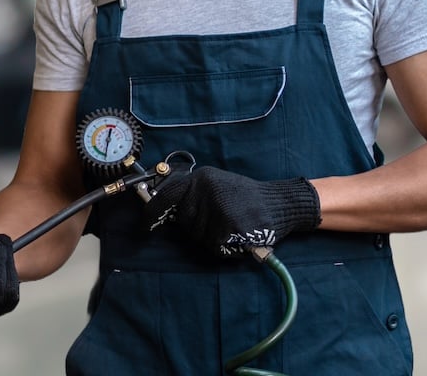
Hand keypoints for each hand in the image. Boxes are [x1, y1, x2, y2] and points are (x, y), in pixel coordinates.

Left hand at [143, 166, 321, 256]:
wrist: (280, 203)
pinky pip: (215, 245)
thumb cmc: (246, 198)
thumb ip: (192, 195)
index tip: (146, 225)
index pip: (166, 196)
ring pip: (198, 236)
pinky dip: (225, 247)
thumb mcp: (216, 186)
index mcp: (200, 178)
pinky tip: (238, 235)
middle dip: (196, 227)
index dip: (152, 212)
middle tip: (220, 221)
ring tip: (232, 225)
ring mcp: (217, 207)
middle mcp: (205, 189)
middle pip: (183, 221)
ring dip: (212, 238)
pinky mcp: (229, 225)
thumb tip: (163, 211)